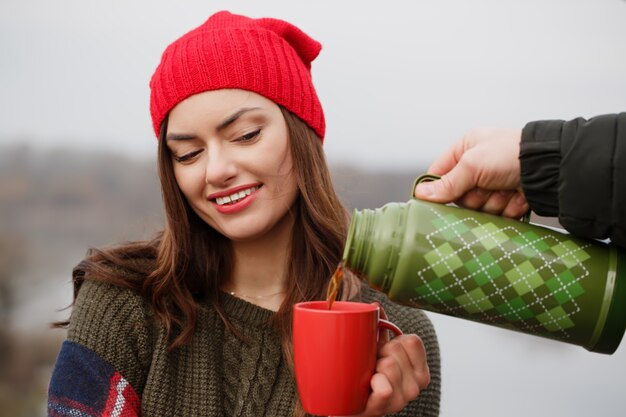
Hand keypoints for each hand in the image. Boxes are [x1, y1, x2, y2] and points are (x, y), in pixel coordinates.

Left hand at [348, 334, 429, 416]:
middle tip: (372, 365)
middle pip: (396, 349)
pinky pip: (384, 389)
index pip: (412, 340)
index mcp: (419, 370)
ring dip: (372, 367)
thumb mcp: (378, 351)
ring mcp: (401, 399)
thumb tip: (376, 305)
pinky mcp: (384, 408)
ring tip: (367, 376)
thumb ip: (381, 328)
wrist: (350, 404)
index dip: (393, 340)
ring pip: (389, 365)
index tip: (384, 351)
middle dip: (379, 352)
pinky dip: (374, 384)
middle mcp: (416, 386)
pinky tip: (368, 387)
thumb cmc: (367, 376)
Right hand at [413, 128, 528, 217]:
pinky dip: (507, 208)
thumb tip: (422, 193)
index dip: (438, 188)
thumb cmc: (511, 153)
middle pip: (459, 197)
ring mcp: (494, 184)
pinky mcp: (508, 198)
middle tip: (485, 187)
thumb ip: (447, 182)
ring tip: (506, 189)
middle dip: (473, 197)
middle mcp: (478, 166)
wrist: (550, 167)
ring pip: (478, 208)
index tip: (436, 201)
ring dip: (492, 203)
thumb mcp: (472, 164)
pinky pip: (497, 214)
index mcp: (465, 149)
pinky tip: (516, 196)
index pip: (439, 173)